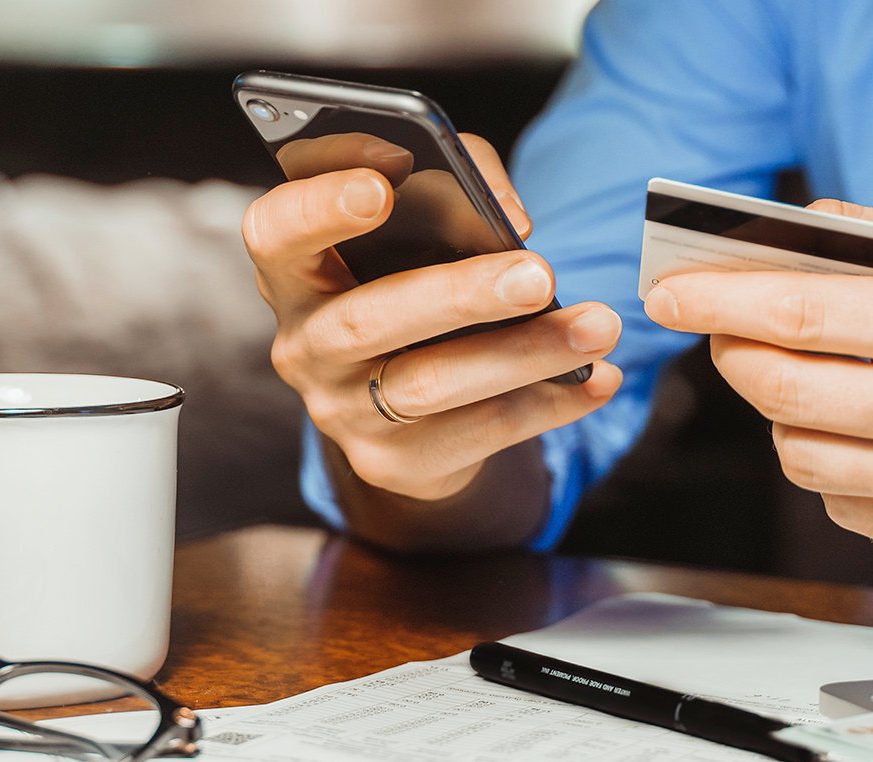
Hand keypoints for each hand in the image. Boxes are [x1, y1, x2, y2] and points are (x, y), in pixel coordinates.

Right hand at [242, 133, 621, 516]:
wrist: (401, 406)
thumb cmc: (410, 283)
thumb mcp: (416, 232)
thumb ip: (456, 194)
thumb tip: (512, 222)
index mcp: (294, 271)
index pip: (275, 232)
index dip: (319, 208)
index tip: (381, 188)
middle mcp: (303, 344)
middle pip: (368, 320)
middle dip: (459, 295)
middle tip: (537, 274)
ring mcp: (341, 411)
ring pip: (430, 386)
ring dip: (524, 355)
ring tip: (597, 326)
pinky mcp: (391, 462)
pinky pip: (476, 434)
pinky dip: (547, 404)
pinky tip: (596, 379)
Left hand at [645, 199, 872, 565]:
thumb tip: (777, 235)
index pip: (804, 314)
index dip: (719, 303)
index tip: (666, 293)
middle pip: (784, 392)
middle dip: (731, 357)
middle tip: (719, 334)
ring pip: (800, 456)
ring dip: (778, 415)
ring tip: (800, 382)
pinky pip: (841, 503)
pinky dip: (829, 465)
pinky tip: (862, 436)